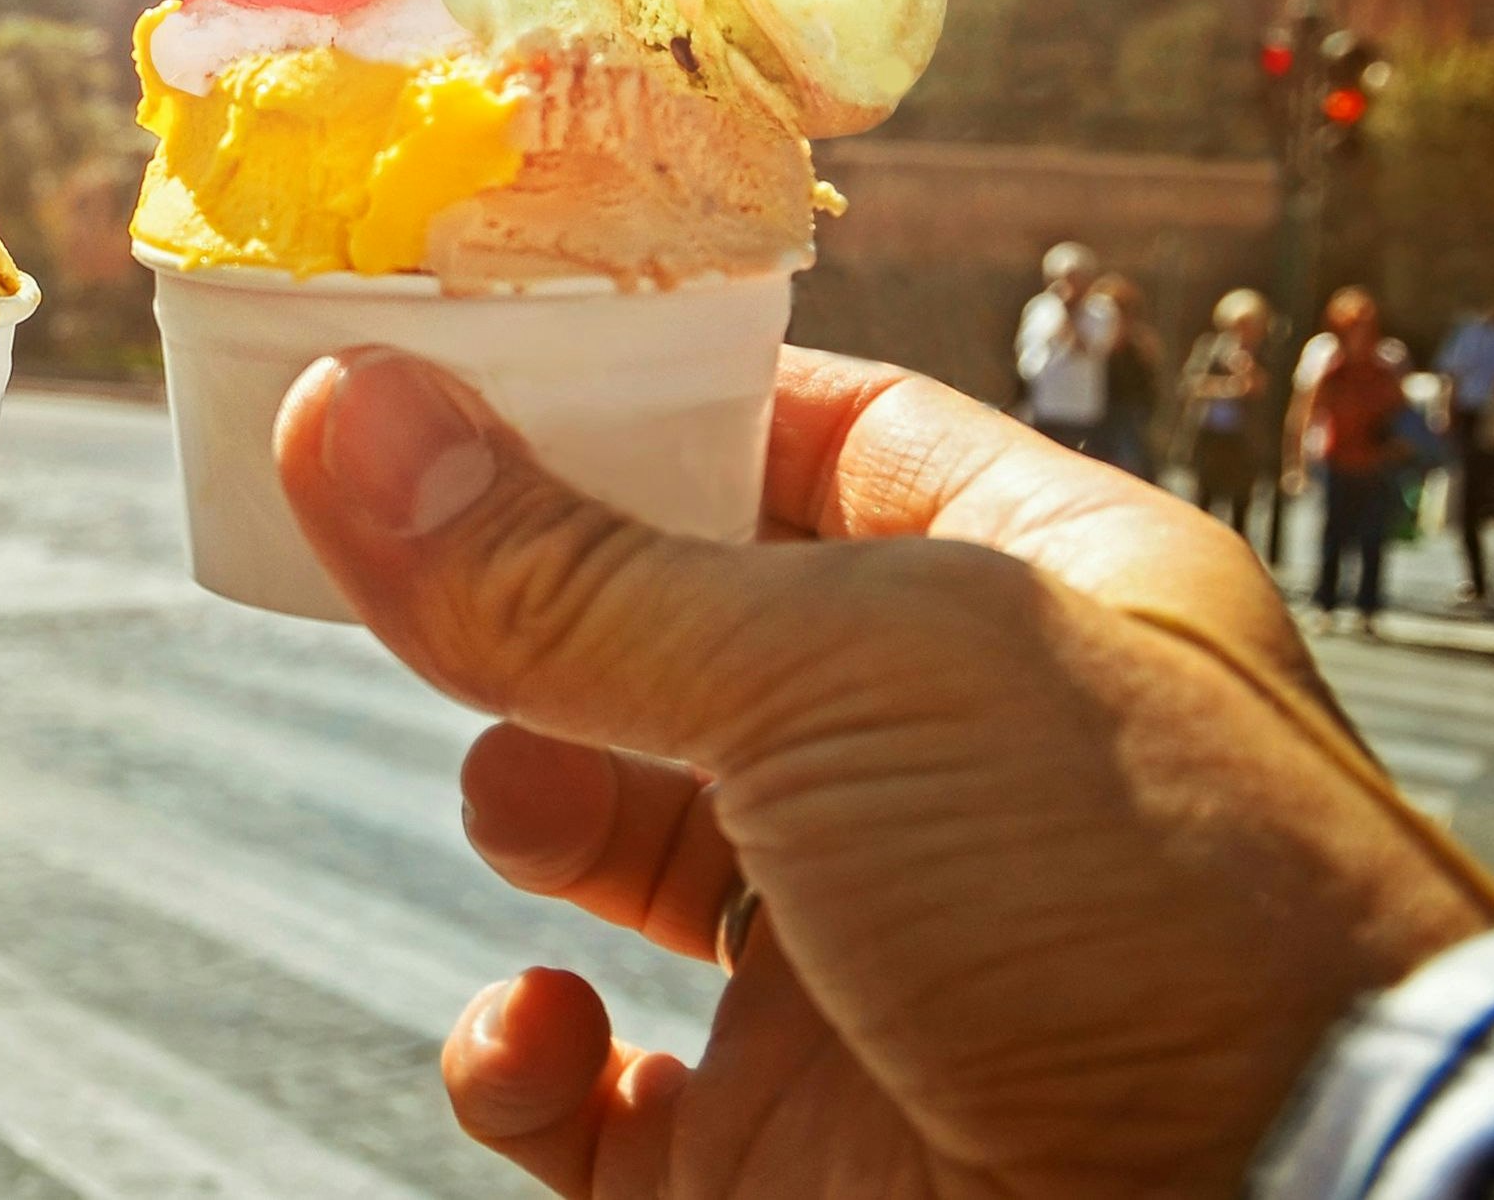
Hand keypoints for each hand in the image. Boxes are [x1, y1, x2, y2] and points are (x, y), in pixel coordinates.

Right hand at [274, 346, 1493, 1199]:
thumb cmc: (1150, 914)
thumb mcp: (845, 676)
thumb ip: (577, 570)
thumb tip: (343, 415)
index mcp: (1029, 597)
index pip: (810, 436)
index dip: (642, 398)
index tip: (460, 370)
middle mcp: (947, 772)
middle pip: (681, 638)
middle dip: (542, 610)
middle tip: (413, 573)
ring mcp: (863, 966)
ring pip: (622, 843)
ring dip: (529, 803)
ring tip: (522, 800)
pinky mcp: (787, 1150)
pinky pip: (597, 1093)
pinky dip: (529, 1058)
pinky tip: (542, 1034)